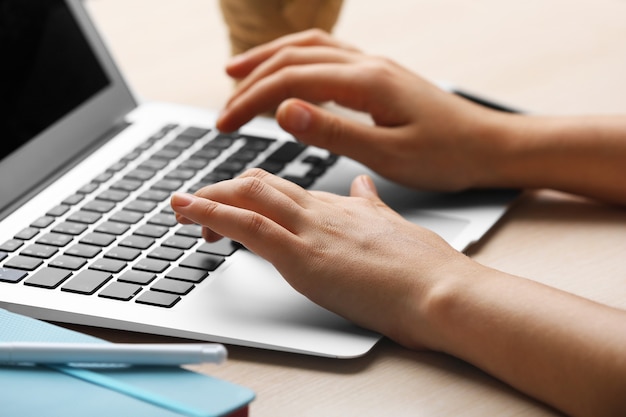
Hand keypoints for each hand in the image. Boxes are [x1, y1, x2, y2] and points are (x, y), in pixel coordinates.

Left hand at [171, 168, 473, 348]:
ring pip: (247, 197)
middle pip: (259, 185)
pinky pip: (248, 226)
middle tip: (198, 208)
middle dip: (222, 192)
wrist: (442, 290)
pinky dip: (212, 215)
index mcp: (340, 206)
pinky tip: (189, 213)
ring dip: (207, 199)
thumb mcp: (394, 226)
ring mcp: (311, 231)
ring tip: (181, 207)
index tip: (234, 203)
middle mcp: (320, 211)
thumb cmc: (426, 267)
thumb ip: (370, 205)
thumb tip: (361, 187)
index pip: (284, 188)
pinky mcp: (304, 257)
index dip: (252, 192)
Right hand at [217, 29, 509, 190]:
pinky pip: (327, 56)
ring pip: (308, 49)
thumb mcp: (389, 153)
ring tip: (235, 73)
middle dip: (250, 82)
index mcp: (366, 82)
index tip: (224, 124)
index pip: (290, 81)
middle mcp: (367, 64)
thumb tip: (283, 110)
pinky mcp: (379, 75)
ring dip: (268, 59)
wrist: (490, 146)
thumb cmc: (447, 155)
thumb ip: (335, 131)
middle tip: (223, 111)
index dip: (250, 101)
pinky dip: (296, 59)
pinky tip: (288, 72)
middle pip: (292, 59)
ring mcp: (374, 65)